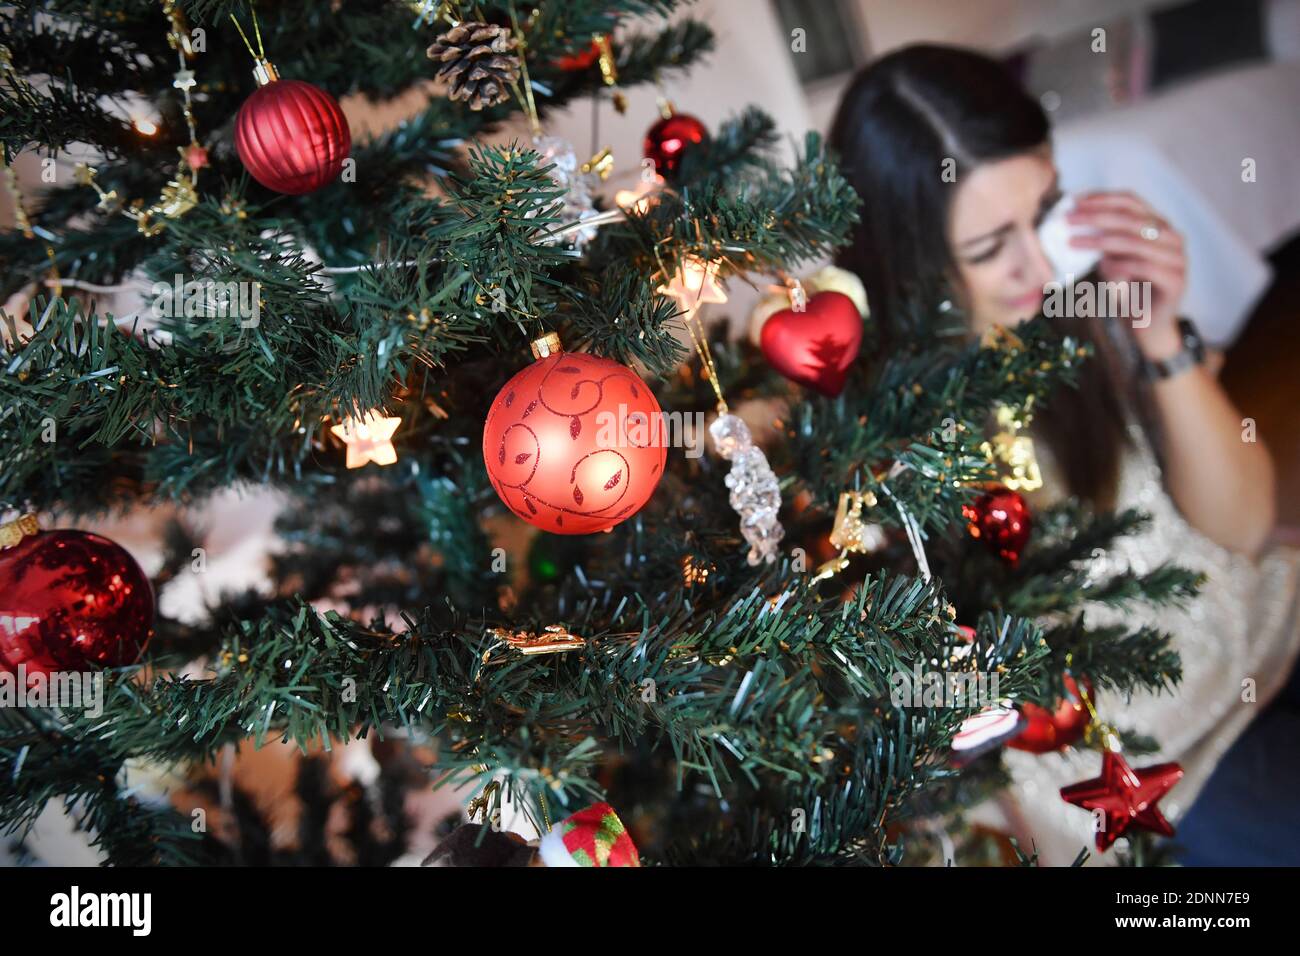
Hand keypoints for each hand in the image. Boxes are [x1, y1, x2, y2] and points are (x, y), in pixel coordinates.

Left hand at [1067, 191, 1186, 361]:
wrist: (1147, 325)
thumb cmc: (1126, 289)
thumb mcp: (1111, 259)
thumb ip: (1102, 241)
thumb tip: (1074, 220)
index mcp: (1158, 224)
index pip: (1130, 201)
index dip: (1102, 198)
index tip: (1073, 201)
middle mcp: (1171, 236)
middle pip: (1131, 218)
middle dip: (1095, 217)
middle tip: (1068, 220)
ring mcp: (1177, 257)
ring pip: (1135, 241)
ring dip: (1100, 241)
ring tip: (1073, 243)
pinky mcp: (1176, 280)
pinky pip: (1143, 266)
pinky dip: (1119, 264)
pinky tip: (1101, 265)